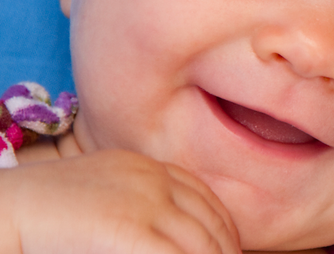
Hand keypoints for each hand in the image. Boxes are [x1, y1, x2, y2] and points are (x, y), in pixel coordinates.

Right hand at [0, 148, 239, 253]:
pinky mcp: (128, 227)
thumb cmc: (43, 213)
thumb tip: (159, 240)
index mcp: (145, 167)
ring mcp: (142, 200)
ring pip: (200, 243)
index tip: (231, 250)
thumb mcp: (99, 199)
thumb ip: (134, 211)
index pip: (204, 197)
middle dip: (226, 251)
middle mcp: (151, 178)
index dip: (224, 227)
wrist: (5, 208)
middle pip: (209, 220)